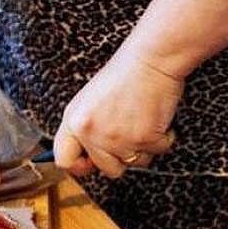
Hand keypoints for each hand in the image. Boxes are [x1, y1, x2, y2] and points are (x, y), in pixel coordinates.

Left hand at [54, 51, 183, 177]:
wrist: (152, 59)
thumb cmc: (126, 74)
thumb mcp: (91, 101)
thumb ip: (86, 129)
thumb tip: (91, 160)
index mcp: (75, 121)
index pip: (65, 160)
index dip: (79, 166)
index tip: (90, 164)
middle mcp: (93, 133)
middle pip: (108, 169)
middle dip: (121, 157)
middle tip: (130, 135)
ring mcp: (119, 139)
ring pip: (134, 162)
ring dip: (143, 147)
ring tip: (143, 120)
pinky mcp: (144, 139)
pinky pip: (156, 152)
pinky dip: (162, 138)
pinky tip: (157, 118)